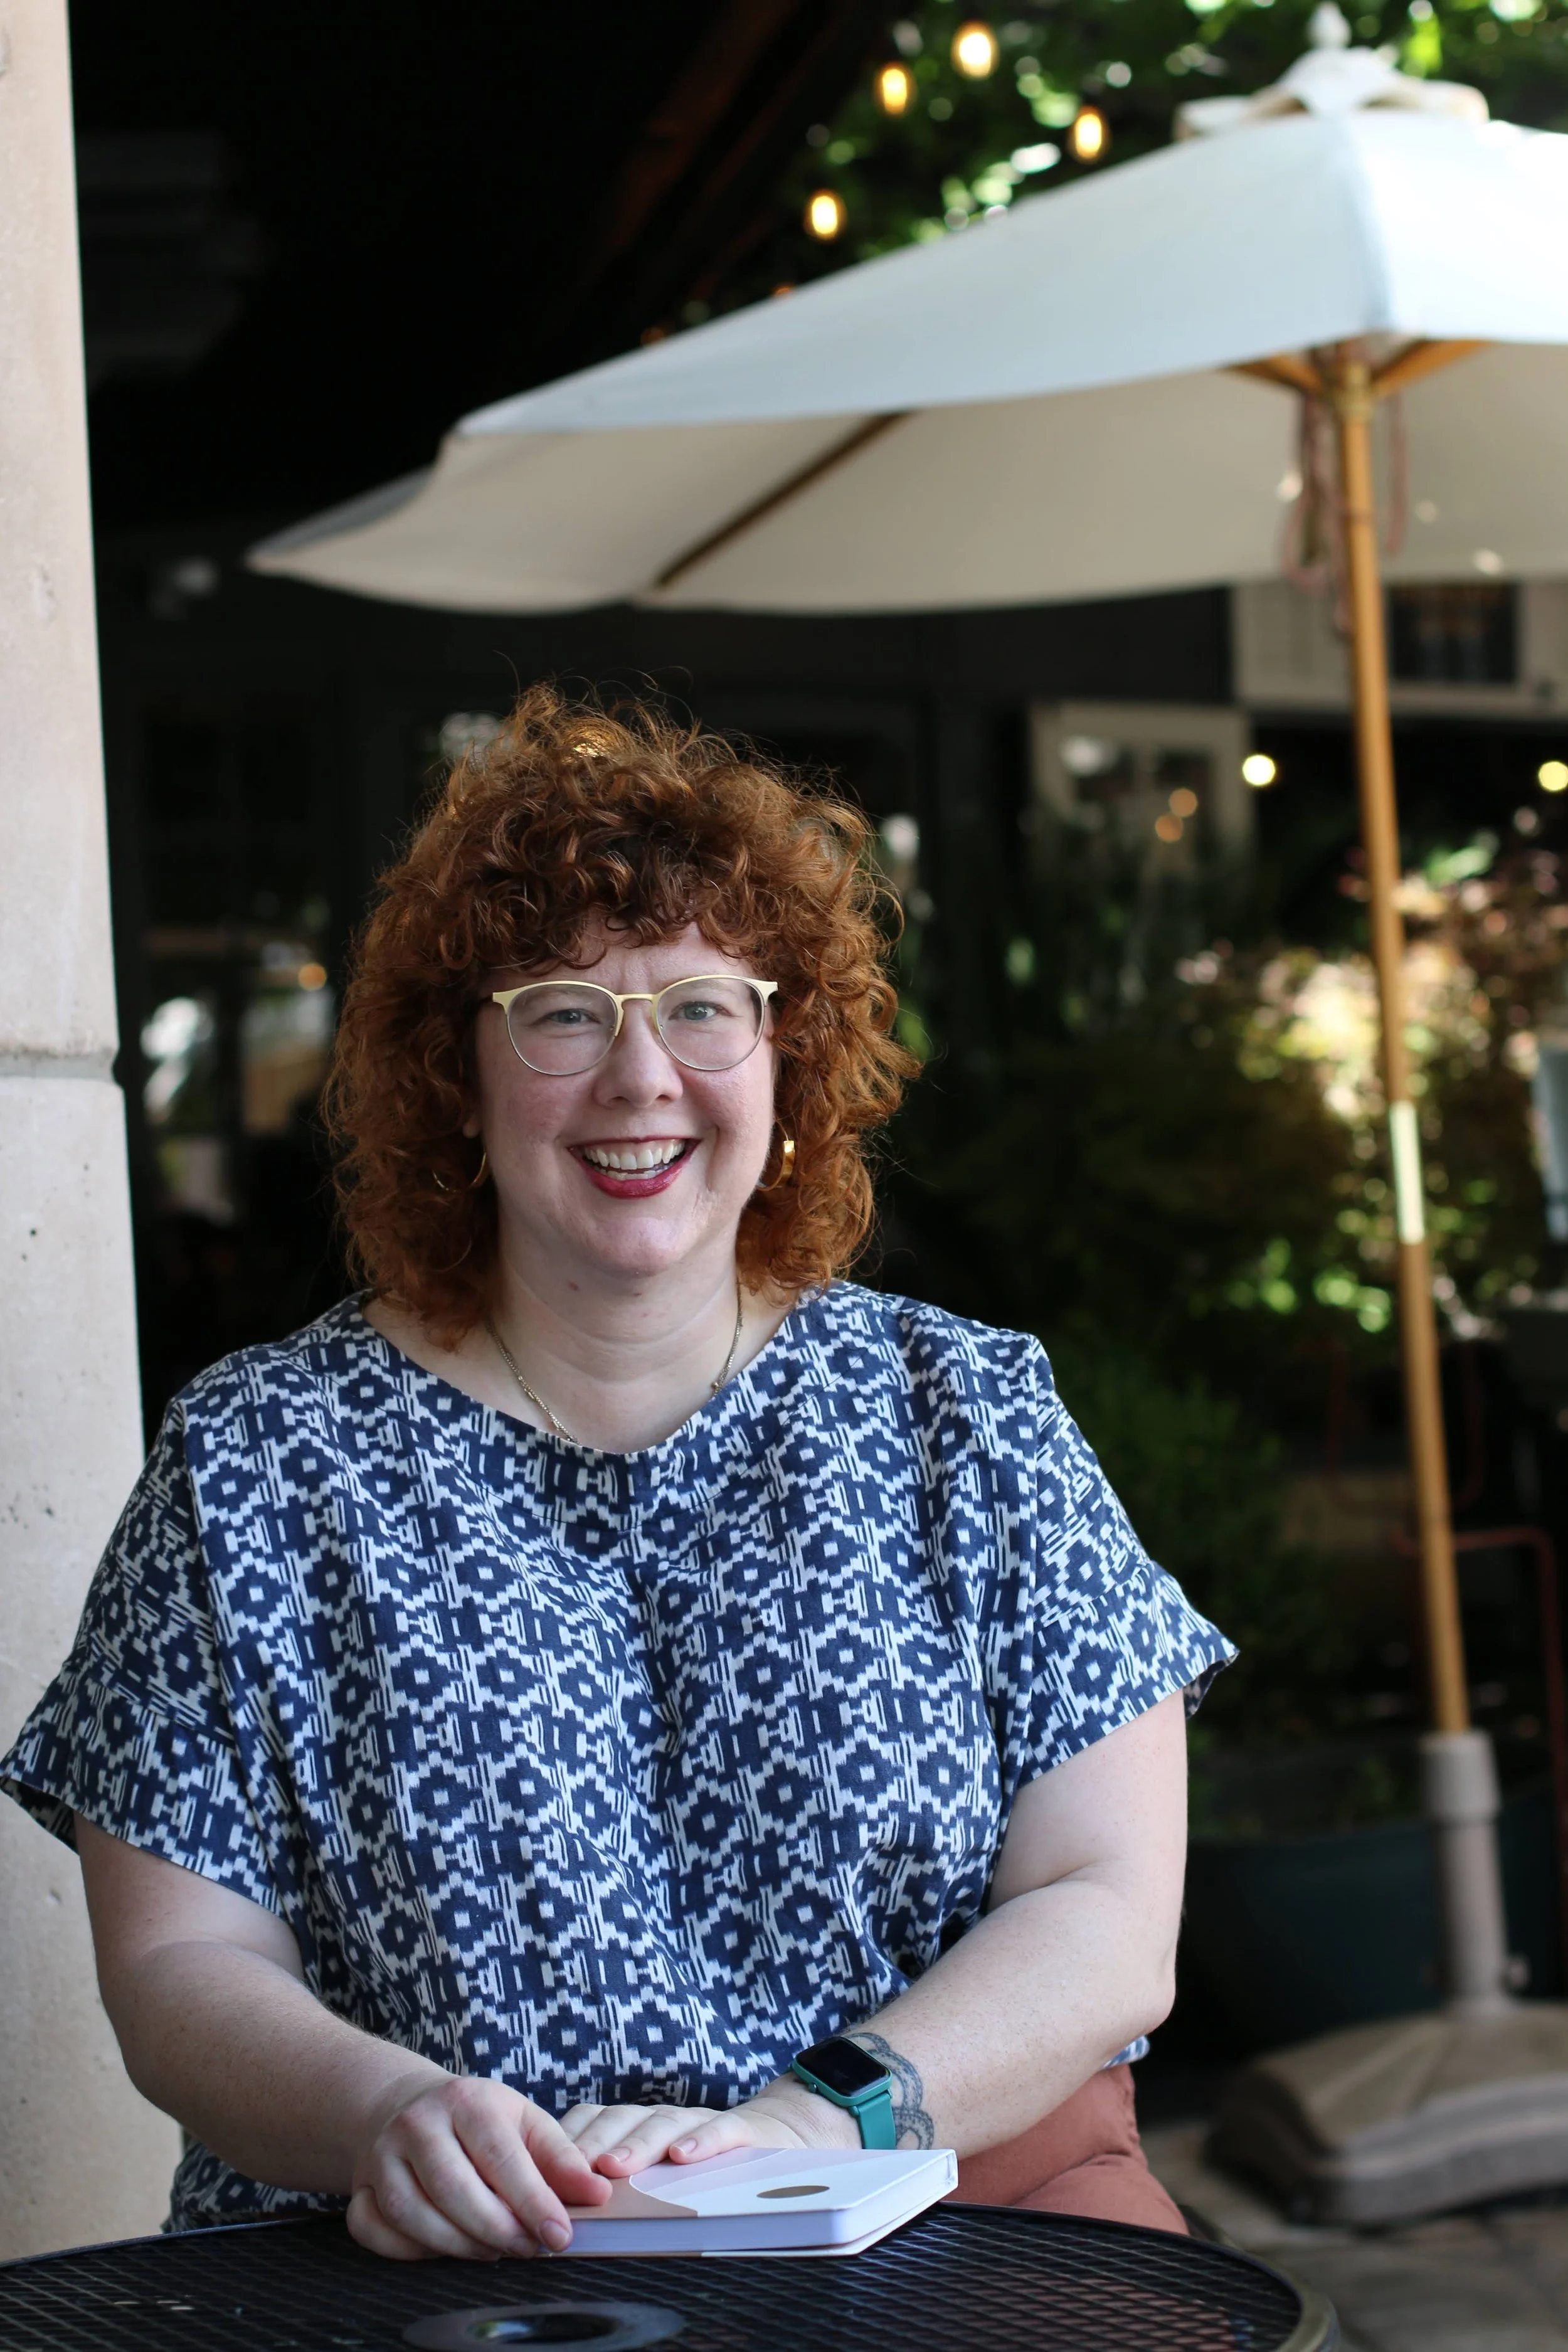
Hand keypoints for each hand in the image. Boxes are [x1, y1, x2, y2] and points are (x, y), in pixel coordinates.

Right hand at [347, 2071, 611, 2261]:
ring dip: (458, 2246)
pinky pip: (373, 2230)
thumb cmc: (480, 2121)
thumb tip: (599, 2194)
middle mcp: (418, 2123)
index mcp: (467, 2100)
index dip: (533, 2201)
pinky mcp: (359, 2185)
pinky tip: (442, 2249)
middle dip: (497, 2230)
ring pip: (412, 2214)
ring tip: (494, 2251)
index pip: (501, 2157)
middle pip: (454, 2189)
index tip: (560, 2236)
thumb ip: (563, 2159)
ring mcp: (382, 2154)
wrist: (410, 2107)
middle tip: (528, 2250)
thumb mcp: (526, 2123)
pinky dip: (408, 2251)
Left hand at [561, 2078, 859, 2177]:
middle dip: (589, 2144)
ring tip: (613, 2166)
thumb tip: (555, 2213)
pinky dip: (702, 2141)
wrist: (785, 2136)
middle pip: (618, 2121)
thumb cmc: (706, 2165)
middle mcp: (663, 2119)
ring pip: (661, 2123)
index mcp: (635, 2127)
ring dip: (634, 2143)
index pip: (590, 2124)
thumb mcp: (659, 2172)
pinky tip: (685, 2155)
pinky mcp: (744, 2129)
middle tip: (567, 2170)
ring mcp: (701, 2121)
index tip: (538, 2168)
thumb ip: (619, 2183)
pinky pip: (722, 2129)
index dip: (563, 2142)